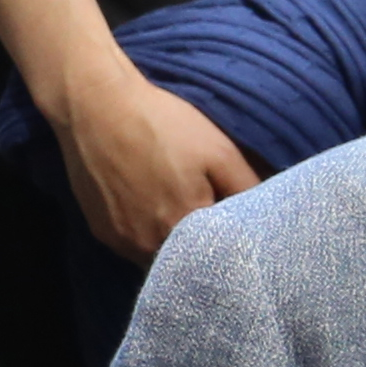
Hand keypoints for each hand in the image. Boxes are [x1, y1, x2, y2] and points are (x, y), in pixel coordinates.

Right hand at [45, 63, 256, 264]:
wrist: (95, 106)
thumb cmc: (162, 124)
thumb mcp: (219, 150)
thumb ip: (247, 188)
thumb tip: (269, 217)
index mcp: (186, 229)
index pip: (219, 254)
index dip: (230, 239)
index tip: (234, 222)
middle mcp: (151, 247)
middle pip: (186, 260)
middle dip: (200, 245)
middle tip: (204, 212)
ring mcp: (122, 243)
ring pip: (157, 257)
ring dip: (170, 243)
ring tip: (173, 208)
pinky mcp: (101, 233)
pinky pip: (132, 246)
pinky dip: (144, 234)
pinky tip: (146, 204)